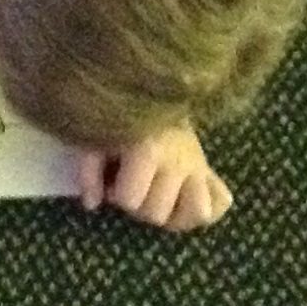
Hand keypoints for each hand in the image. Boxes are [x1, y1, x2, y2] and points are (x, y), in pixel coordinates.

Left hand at [77, 124, 230, 230]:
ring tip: (158, 198)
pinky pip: (219, 204)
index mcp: (148, 151)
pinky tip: (183, 199)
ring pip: (197, 213)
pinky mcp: (209, 169)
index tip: (110, 179)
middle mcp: (179, 161)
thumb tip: (92, 204)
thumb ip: (87, 173)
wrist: (153, 90)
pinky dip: (203, 208)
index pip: (131, 201)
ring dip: (174, 214)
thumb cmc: (118, 119)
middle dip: (139, 207)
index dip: (115, 195)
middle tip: (132, 185)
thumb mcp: (94, 140)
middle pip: (158, 214)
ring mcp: (199, 166)